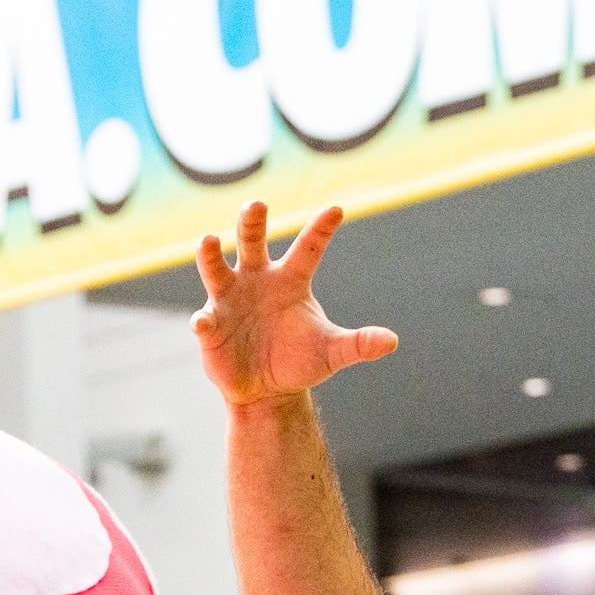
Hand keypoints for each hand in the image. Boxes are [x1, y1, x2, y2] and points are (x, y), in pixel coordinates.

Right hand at [192, 203, 400, 411]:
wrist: (267, 389)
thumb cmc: (299, 360)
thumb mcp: (332, 352)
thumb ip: (358, 344)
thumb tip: (391, 342)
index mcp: (291, 280)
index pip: (309, 248)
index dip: (321, 229)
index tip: (337, 210)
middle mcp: (257, 279)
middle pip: (251, 242)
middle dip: (251, 222)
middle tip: (257, 205)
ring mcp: (229, 299)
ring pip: (215, 269)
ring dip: (210, 255)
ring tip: (209, 240)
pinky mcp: (210, 326)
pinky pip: (204, 320)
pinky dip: (202, 321)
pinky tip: (203, 324)